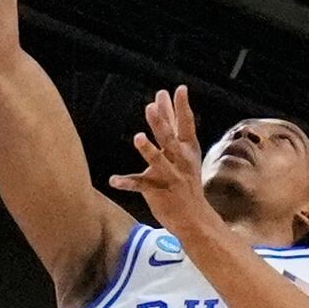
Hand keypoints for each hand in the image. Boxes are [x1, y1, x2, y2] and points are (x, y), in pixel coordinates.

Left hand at [108, 87, 215, 234]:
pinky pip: (140, 185)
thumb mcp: (184, 151)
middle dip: (161, 124)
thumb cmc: (186, 181)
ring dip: (148, 150)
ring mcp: (170, 177)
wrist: (195, 218)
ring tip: (138, 138)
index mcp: (187, 150)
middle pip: (170, 139)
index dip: (183, 107)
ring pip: (158, 161)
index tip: (180, 89)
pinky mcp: (157, 191)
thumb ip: (172, 125)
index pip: (186, 125)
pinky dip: (126, 183)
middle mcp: (180, 161)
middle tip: (151, 107)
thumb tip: (162, 97)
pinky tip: (113, 181)